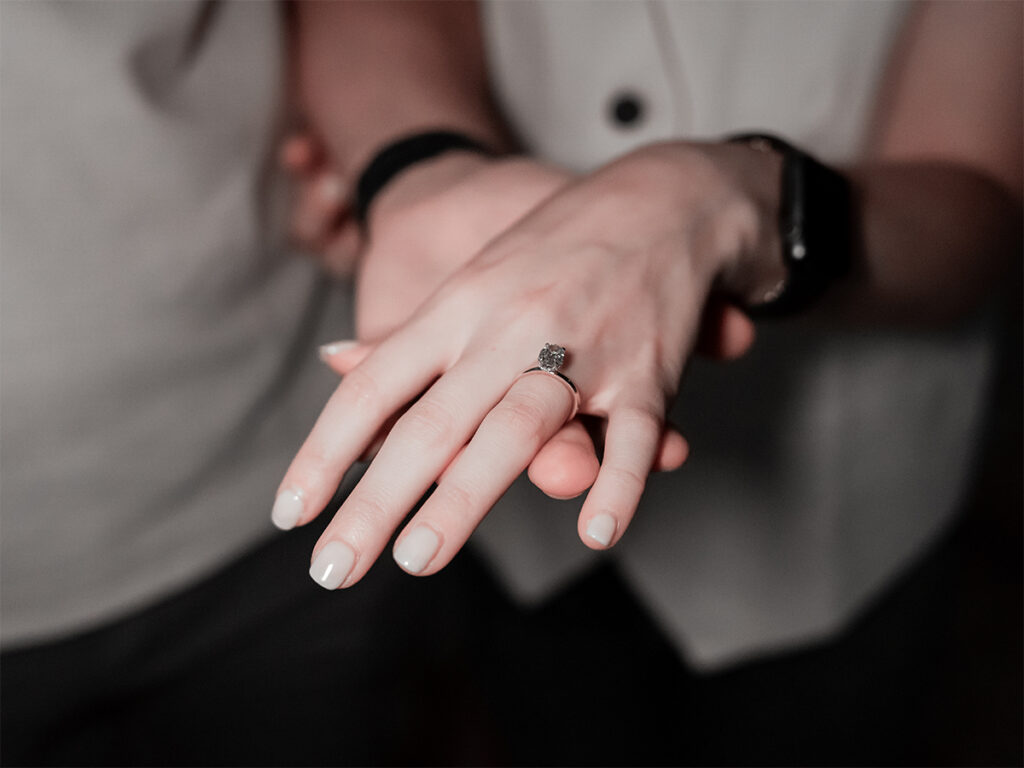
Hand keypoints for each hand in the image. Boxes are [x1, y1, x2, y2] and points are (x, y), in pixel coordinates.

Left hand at [275, 141, 777, 587]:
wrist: (656, 200)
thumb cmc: (549, 248)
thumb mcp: (468, 280)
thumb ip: (408, 334)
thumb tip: (333, 364)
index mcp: (456, 310)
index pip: (373, 389)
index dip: (323, 453)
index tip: (289, 515)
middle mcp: (507, 331)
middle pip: (431, 424)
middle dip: (375, 502)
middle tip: (333, 569)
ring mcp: (580, 351)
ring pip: (515, 429)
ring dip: (463, 498)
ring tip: (417, 560)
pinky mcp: (646, 372)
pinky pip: (630, 434)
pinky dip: (617, 485)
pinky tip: (594, 536)